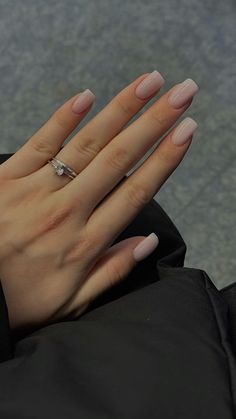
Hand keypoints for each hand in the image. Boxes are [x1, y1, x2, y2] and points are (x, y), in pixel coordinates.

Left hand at [0, 71, 198, 329]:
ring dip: (121, 110)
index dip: (164, 160)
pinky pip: (40, 142)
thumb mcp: (72, 302)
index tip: (186, 132)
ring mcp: (36, 191)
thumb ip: (111, 271)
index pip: (136, 192)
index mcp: (85, 243)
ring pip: (87, 144)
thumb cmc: (20, 300)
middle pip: (119, 159)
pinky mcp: (7, 179)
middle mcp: (67, 211)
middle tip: (181, 93)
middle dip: (154, 123)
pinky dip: (64, 118)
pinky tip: (86, 96)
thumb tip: (146, 242)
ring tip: (148, 83)